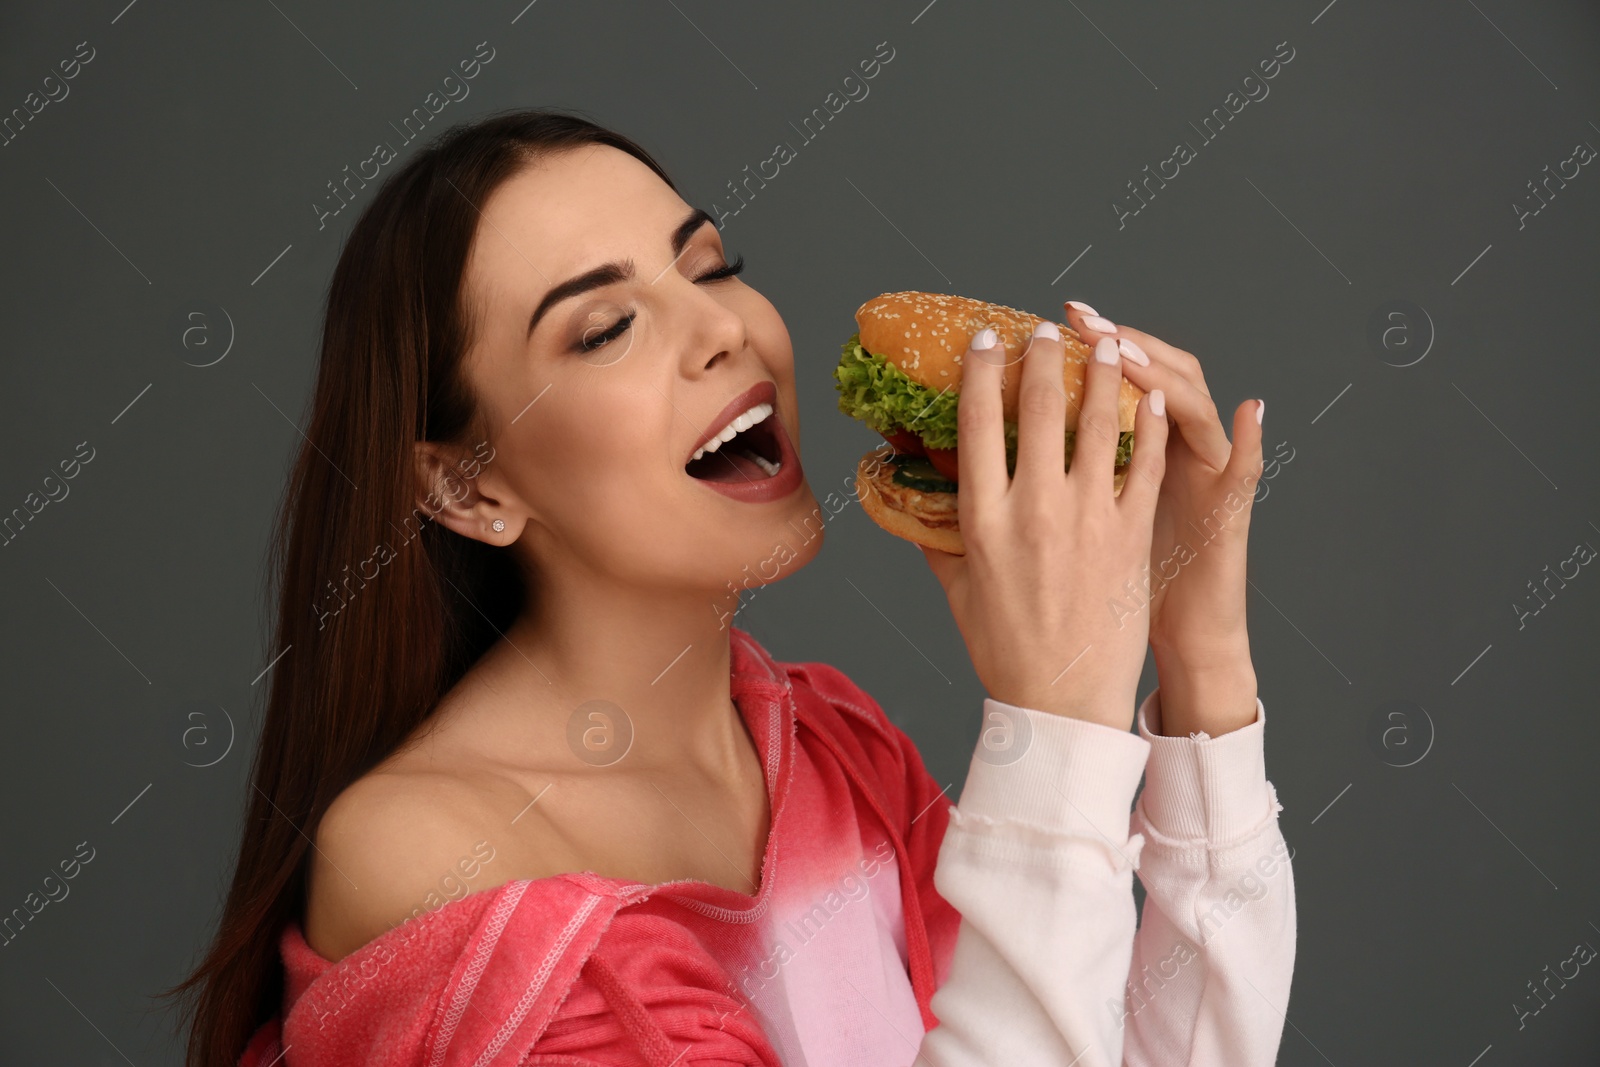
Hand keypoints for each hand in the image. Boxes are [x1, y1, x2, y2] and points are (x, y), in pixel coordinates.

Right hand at [920, 321, 1168, 730]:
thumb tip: (908, 495)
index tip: (988, 339)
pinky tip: (1149, 398)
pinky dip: (1149, 425)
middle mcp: (1034, 509)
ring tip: (1107, 344)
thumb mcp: (957, 589)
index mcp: (983, 520)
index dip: (983, 371)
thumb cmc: (1005, 651)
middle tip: (1048, 329)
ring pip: (1098, 423)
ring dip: (1103, 374)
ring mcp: (1088, 519)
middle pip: (1040, 408)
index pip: (977, 424)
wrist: (1064, 703)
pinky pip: (1144, 464)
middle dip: (1044, 356)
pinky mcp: (1130, 535)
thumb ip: (934, 537)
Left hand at [1064, 302, 1262, 734]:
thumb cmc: (1106, 597)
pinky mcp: (1225, 512)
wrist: (1169, 636)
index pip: (1098, 386)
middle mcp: (1166, 454)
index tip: (1035, 326)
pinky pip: (1244, 472)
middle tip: (1079, 316)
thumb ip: (1032, 494)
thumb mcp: (1071, 534)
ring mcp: (1201, 477)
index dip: (1070, 354)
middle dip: (1114, 342)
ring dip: (1163, 374)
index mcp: (1119, 458)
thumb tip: (966, 467)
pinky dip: (1252, 439)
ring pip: (1192, 407)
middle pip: (1149, 375)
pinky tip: (1251, 408)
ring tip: (1129, 349)